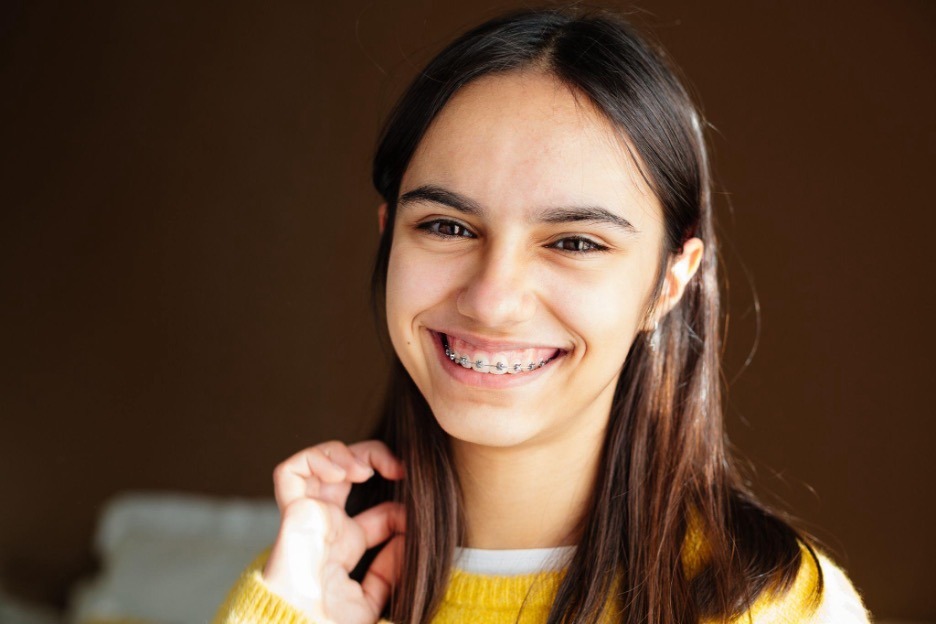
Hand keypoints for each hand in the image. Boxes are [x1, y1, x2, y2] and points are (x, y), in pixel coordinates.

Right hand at [262, 440, 405, 623]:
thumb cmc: (331, 622)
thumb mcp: (372, 599)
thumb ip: (390, 571)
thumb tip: (407, 539)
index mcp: (344, 546)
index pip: (376, 513)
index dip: (398, 507)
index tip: (415, 515)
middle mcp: (325, 525)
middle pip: (346, 473)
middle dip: (373, 458)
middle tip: (397, 468)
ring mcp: (308, 515)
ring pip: (318, 462)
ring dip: (345, 453)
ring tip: (365, 470)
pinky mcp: (291, 511)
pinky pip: (291, 471)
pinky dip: (316, 459)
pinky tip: (341, 473)